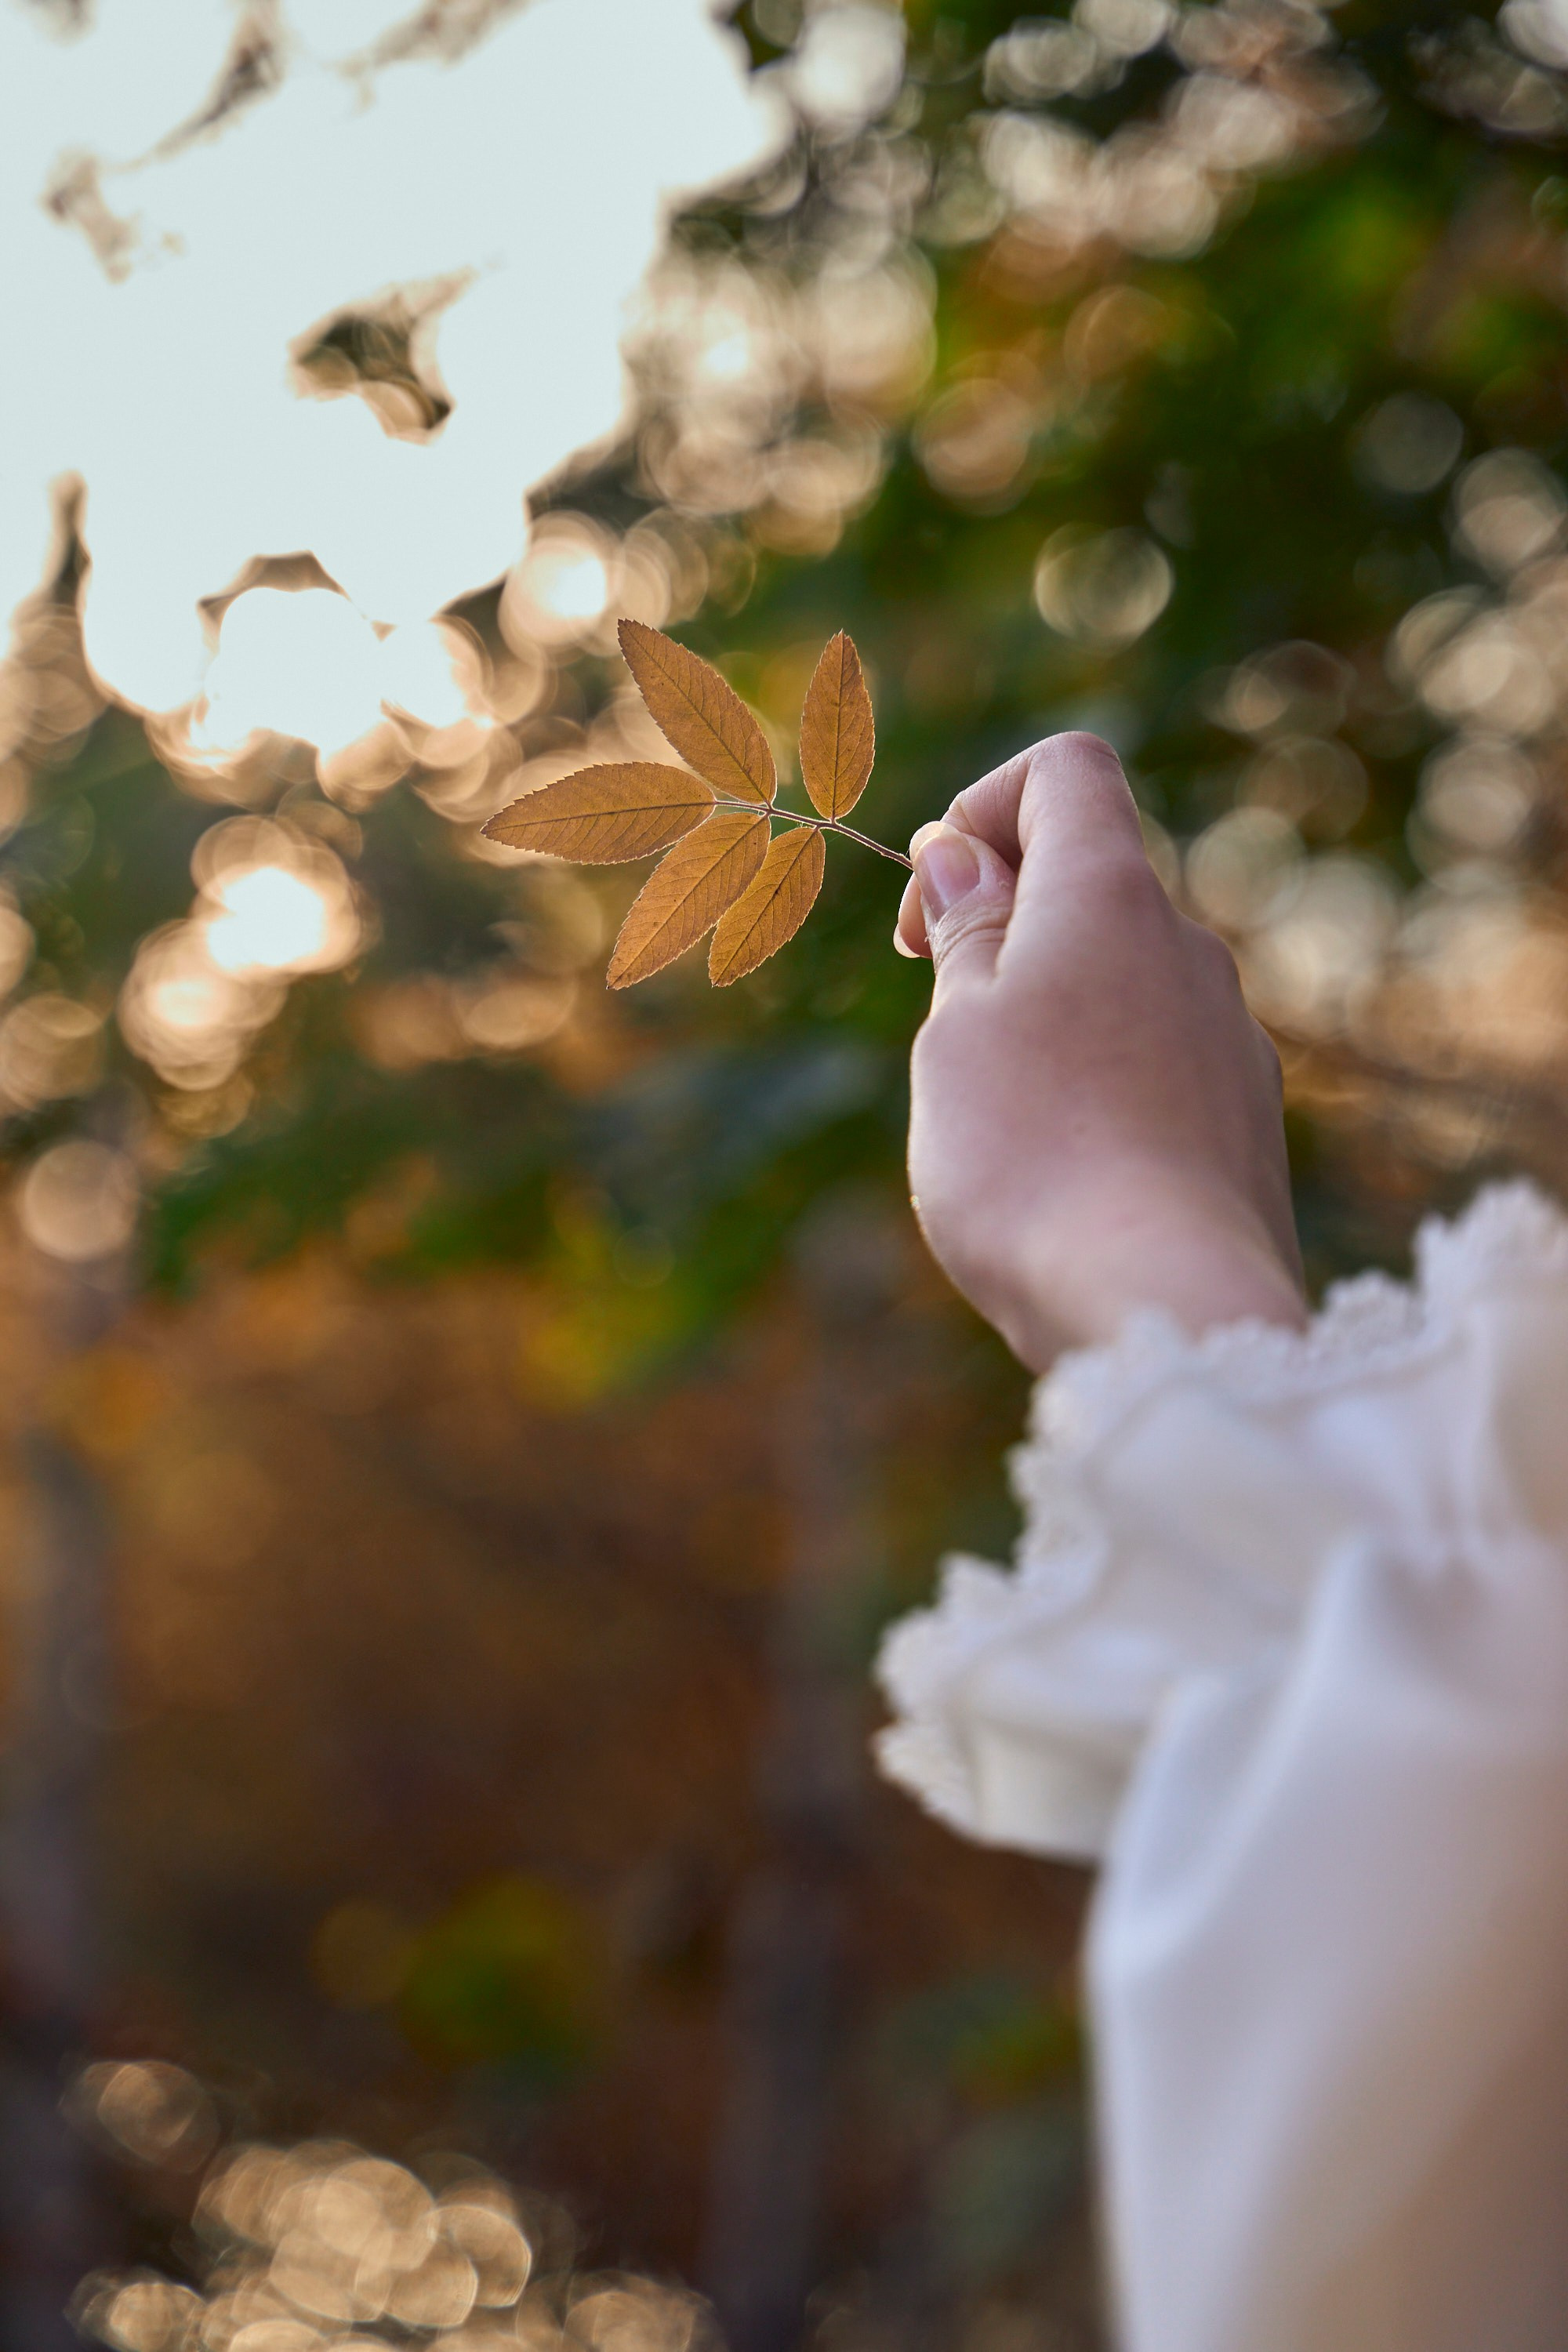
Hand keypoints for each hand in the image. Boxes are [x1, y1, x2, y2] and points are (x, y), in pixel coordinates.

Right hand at [897, 732, 1304, 1368]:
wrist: (1166, 1307)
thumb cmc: (1032, 1158)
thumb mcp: (958, 1033)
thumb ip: (968, 933)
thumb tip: (964, 855)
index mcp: (1110, 897)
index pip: (1066, 770)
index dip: (983, 807)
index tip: (933, 912)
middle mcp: (1188, 948)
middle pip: (1092, 887)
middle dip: (1006, 935)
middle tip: (948, 1034)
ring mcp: (1230, 1037)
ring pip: (1124, 986)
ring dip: (1051, 1023)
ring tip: (1005, 1130)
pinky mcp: (1246, 1122)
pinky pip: (1160, 1067)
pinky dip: (1102, 1091)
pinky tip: (1068, 1182)